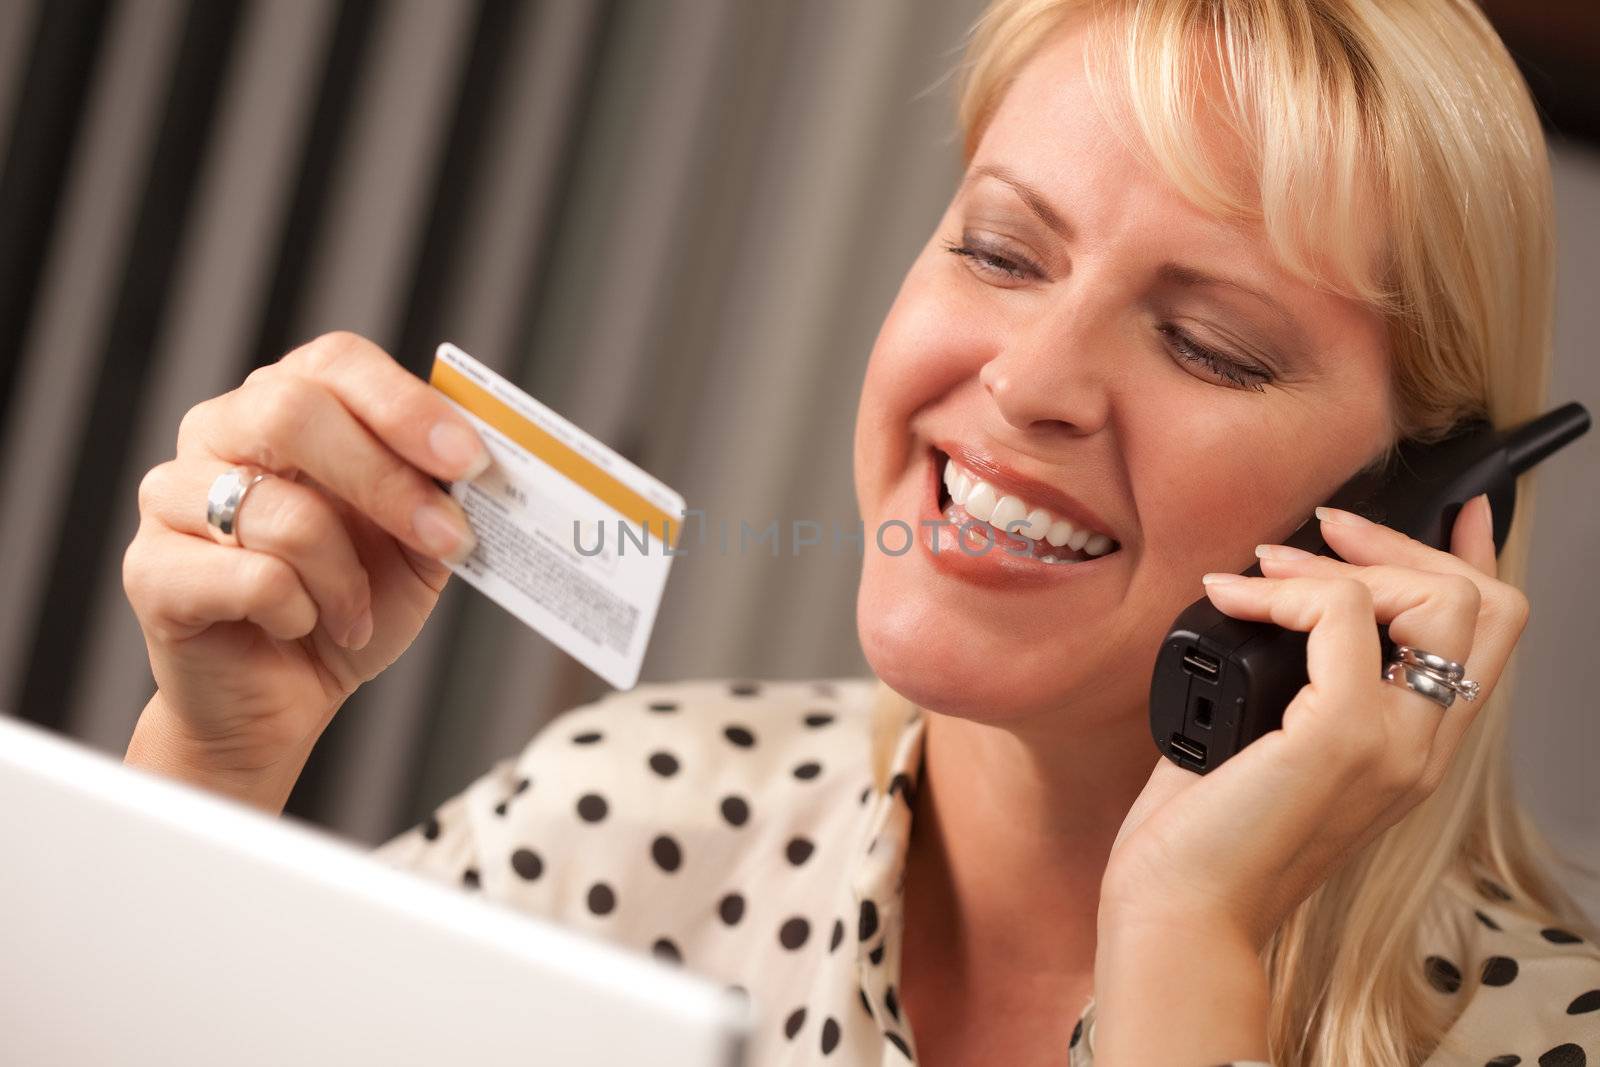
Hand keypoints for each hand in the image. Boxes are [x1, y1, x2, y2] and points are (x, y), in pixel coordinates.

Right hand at [123, 332, 489, 810]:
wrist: (282, 696)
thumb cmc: (345, 606)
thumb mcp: (418, 547)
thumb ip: (443, 496)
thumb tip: (484, 467)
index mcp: (287, 404)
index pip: (338, 363)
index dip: (407, 406)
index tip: (469, 459)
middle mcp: (220, 432)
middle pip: (293, 412)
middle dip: (386, 481)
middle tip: (446, 537)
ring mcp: (173, 496)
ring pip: (280, 511)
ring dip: (345, 577)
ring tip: (354, 613)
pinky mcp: (151, 569)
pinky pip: (250, 577)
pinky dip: (298, 613)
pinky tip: (299, 626)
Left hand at [1092, 494, 1528, 1062]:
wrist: (1182, 911)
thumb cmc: (1204, 838)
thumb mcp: (1262, 742)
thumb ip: (1292, 683)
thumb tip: (1268, 604)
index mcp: (1412, 748)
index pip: (1488, 639)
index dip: (1478, 557)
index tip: (1459, 508)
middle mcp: (1422, 747)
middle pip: (1481, 604)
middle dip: (1403, 543)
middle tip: (1328, 528)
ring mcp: (1394, 744)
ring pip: (1434, 599)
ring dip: (1344, 563)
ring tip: (1265, 570)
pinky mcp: (1342, 736)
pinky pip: (1342, 616)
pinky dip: (1283, 592)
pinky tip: (1230, 598)